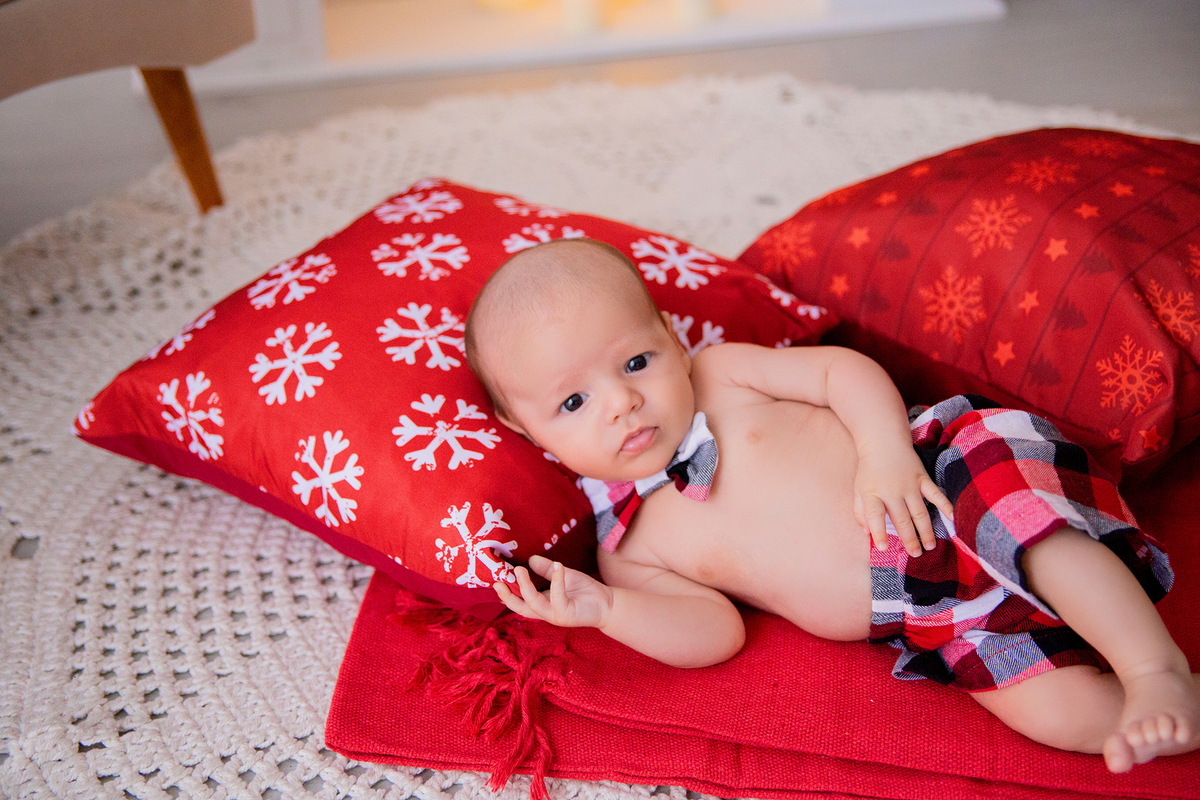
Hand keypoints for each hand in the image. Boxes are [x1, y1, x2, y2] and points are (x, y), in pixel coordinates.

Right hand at [494, 554, 613, 627]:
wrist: (607, 603)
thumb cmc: (584, 591)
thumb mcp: (562, 576)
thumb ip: (546, 570)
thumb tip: (530, 559)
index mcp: (542, 604)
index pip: (519, 602)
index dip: (506, 594)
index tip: (495, 580)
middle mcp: (546, 612)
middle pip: (520, 608)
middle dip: (508, 596)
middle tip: (498, 580)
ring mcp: (555, 615)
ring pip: (533, 604)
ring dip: (525, 587)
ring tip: (519, 569)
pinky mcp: (567, 615)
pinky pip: (557, 597)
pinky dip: (556, 581)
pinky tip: (557, 566)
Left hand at [854, 448, 954, 557]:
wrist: (883, 442)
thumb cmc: (870, 470)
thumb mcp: (859, 489)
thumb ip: (860, 511)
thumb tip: (866, 533)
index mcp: (873, 494)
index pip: (875, 516)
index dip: (878, 533)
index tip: (884, 548)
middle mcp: (892, 492)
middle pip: (901, 519)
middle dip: (909, 539)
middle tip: (916, 554)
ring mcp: (909, 485)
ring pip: (919, 512)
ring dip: (926, 530)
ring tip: (930, 546)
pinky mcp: (922, 479)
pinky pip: (935, 494)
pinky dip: (944, 505)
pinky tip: (951, 518)